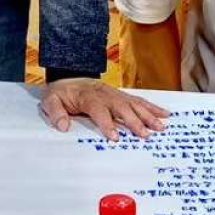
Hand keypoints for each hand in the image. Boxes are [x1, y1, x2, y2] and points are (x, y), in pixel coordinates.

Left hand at [40, 78, 168, 139]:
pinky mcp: (121, 95)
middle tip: (145, 135)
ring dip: (148, 115)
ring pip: (133, 103)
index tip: (114, 137)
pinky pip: (138, 100)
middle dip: (134, 121)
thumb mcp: (50, 101)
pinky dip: (152, 107)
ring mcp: (115, 93)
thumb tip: (63, 126)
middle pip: (121, 106)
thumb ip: (55, 112)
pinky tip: (164, 114)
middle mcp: (104, 93)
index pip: (99, 109)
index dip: (107, 123)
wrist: (67, 77)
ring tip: (160, 127)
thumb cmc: (61, 93)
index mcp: (87, 96)